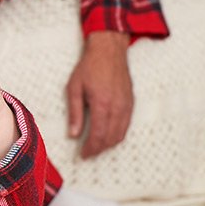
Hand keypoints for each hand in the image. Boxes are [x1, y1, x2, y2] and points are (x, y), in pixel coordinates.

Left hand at [65, 31, 132, 158]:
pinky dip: (118, 135)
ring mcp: (126, 106)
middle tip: (88, 153)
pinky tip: (108, 135)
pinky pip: (126, 126)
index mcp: (102, 104)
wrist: (109, 50)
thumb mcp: (74, 87)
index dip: (90, 149)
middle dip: (99, 149)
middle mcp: (117, 107)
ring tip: (97, 147)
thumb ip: (75, 112)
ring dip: (109, 144)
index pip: (98, 135)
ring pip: (120, 134)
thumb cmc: (89, 66)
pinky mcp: (131, 103)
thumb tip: (73, 134)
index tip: (83, 155)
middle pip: (110, 138)